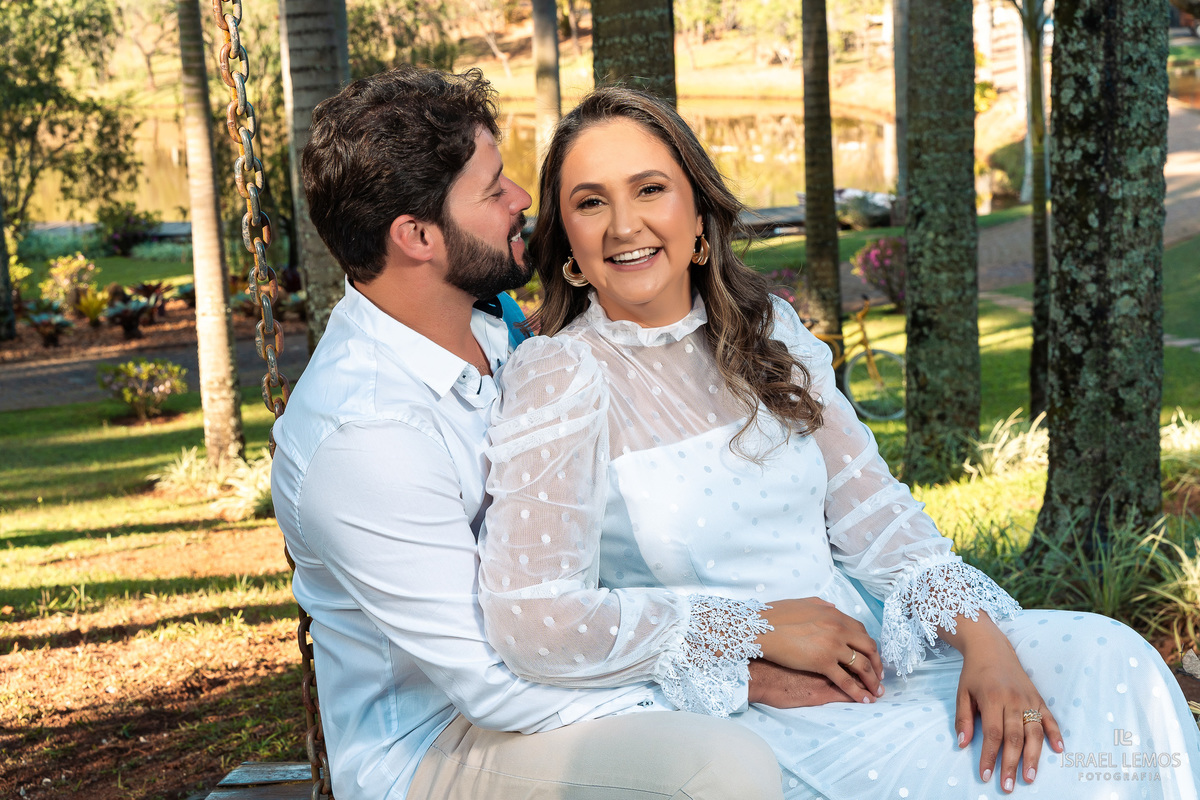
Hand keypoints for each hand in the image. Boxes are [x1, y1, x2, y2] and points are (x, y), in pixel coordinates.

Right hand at [756, 597, 883, 703]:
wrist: (758, 628)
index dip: (868, 646)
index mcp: (833, 614)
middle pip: (868, 648)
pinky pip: (846, 681)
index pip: (861, 631)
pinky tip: (864, 700)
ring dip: (872, 680)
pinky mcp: (823, 663)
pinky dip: (858, 692)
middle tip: (879, 676)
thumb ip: (820, 606)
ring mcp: (832, 645)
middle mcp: (838, 628)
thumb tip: (833, 608)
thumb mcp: (802, 604)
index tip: (870, 656)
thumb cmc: (774, 616)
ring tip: (876, 691)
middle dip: (877, 664)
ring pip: (862, 666)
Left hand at [950, 619, 1064, 792]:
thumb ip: (963, 719)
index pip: (993, 734)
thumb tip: (962, 744)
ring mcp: (1029, 699)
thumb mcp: (962, 693)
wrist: (991, 647)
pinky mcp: (1039, 698)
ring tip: (1029, 777)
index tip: (986, 775)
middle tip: (1008, 786)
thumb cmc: (974, 673)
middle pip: (1014, 738)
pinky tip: (1058, 750)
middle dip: (1011, 764)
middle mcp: (1013, 700)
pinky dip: (1055, 734)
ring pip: (1034, 732)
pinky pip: (1050, 719)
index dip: (990, 756)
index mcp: (992, 699)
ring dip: (1033, 757)